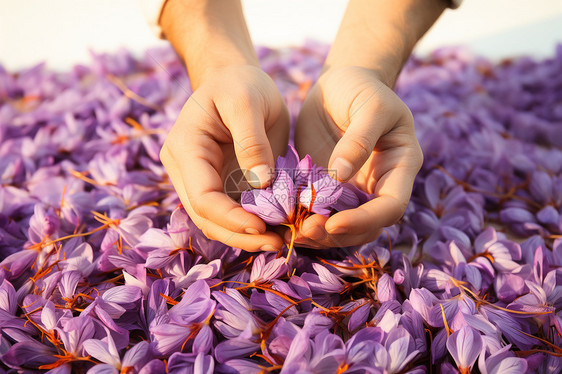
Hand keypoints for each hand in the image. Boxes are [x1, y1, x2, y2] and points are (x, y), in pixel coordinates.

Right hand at [160, 65, 288, 251]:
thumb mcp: (247, 101)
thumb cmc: (240, 83)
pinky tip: (276, 229)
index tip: (265, 228)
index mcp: (185, 147)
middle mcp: (185, 170)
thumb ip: (252, 142)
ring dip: (245, 236)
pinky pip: (230, 212)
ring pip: (216, 221)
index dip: (231, 218)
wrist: (234, 78)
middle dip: (240, 236)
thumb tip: (262, 185)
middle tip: (278, 245)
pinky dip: (250, 224)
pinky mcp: (218, 184)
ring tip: (280, 241)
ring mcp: (199, 180)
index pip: (202, 196)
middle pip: (206, 217)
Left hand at [292, 66, 422, 247]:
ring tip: (291, 231)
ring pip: (342, 227)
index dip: (365, 220)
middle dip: (337, 234)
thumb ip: (359, 140)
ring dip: (318, 235)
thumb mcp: (370, 106)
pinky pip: (318, 213)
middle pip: (366, 227)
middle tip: (304, 230)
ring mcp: (353, 191)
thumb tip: (340, 177)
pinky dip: (302, 222)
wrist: (340, 84)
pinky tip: (281, 222)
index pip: (391, 206)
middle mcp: (380, 186)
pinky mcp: (327, 189)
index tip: (334, 223)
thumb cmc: (362, 88)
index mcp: (400, 167)